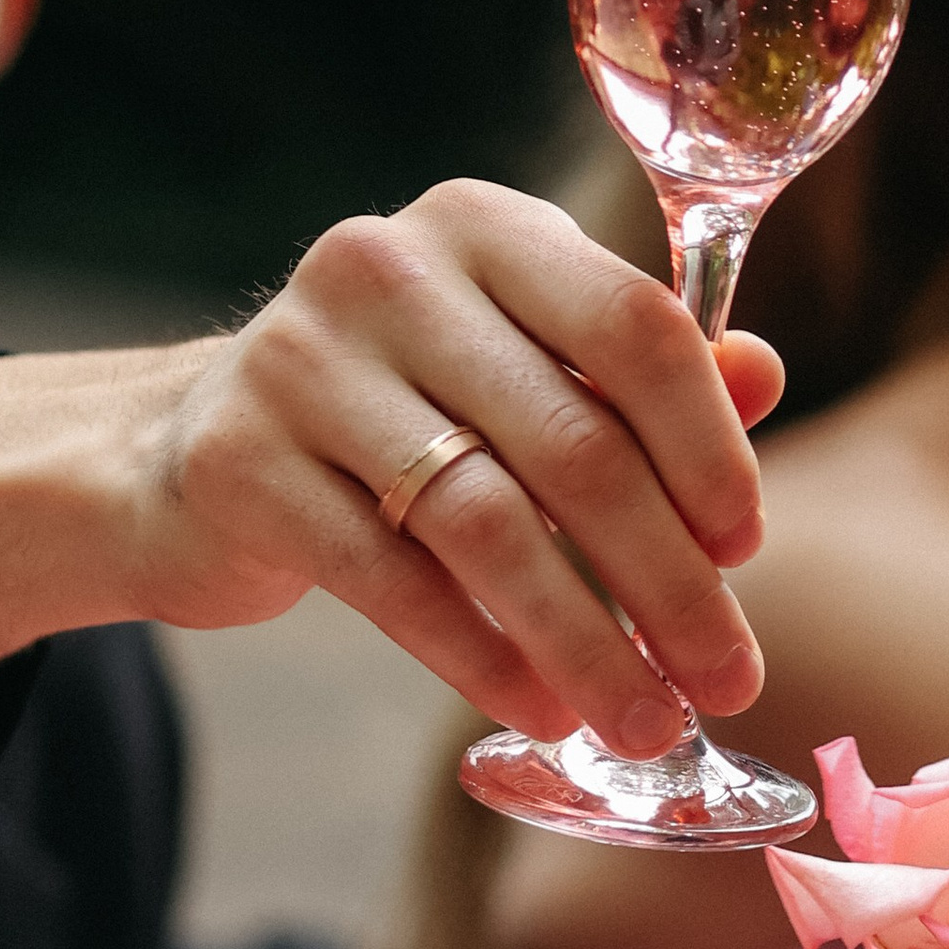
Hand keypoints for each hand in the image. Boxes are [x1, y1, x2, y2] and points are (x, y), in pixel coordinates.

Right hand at [0, 181, 783, 756]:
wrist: (185, 449)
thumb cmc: (401, 410)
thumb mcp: (521, 367)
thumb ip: (635, 374)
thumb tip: (763, 375)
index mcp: (484, 228)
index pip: (634, 325)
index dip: (707, 446)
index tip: (747, 547)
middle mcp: (390, 269)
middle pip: (574, 443)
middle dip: (668, 580)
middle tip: (728, 675)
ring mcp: (301, 360)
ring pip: (487, 524)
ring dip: (585, 641)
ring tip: (645, 720)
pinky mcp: (238, 461)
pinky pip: (392, 581)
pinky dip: (480, 657)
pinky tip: (541, 707)